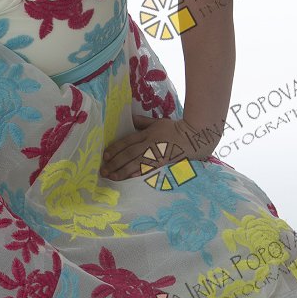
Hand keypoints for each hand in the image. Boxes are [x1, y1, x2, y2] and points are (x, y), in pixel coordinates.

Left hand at [99, 114, 214, 180]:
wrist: (193, 138)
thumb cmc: (174, 128)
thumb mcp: (157, 121)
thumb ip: (143, 121)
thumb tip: (131, 118)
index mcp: (147, 134)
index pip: (127, 142)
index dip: (116, 149)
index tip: (105, 155)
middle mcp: (149, 145)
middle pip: (129, 154)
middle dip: (115, 163)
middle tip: (103, 170)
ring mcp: (156, 155)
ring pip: (135, 164)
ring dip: (122, 171)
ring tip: (111, 177)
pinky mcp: (162, 164)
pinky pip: (147, 170)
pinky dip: (136, 174)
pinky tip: (128, 179)